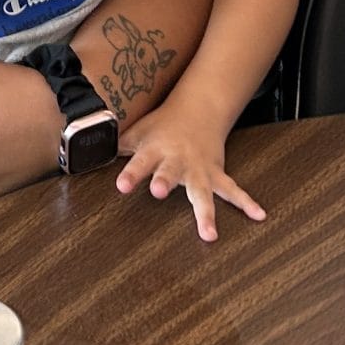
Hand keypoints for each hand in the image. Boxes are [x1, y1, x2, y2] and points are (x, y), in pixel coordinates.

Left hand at [114, 107, 265, 241]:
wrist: (197, 110)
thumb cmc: (161, 126)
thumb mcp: (136, 132)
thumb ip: (115, 145)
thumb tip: (86, 154)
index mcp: (155, 150)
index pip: (139, 162)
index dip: (130, 174)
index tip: (121, 186)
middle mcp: (177, 160)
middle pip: (170, 173)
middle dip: (165, 182)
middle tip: (158, 193)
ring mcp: (199, 169)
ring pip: (202, 191)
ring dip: (205, 212)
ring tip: (209, 234)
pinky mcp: (216, 173)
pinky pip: (232, 190)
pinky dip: (247, 203)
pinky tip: (259, 216)